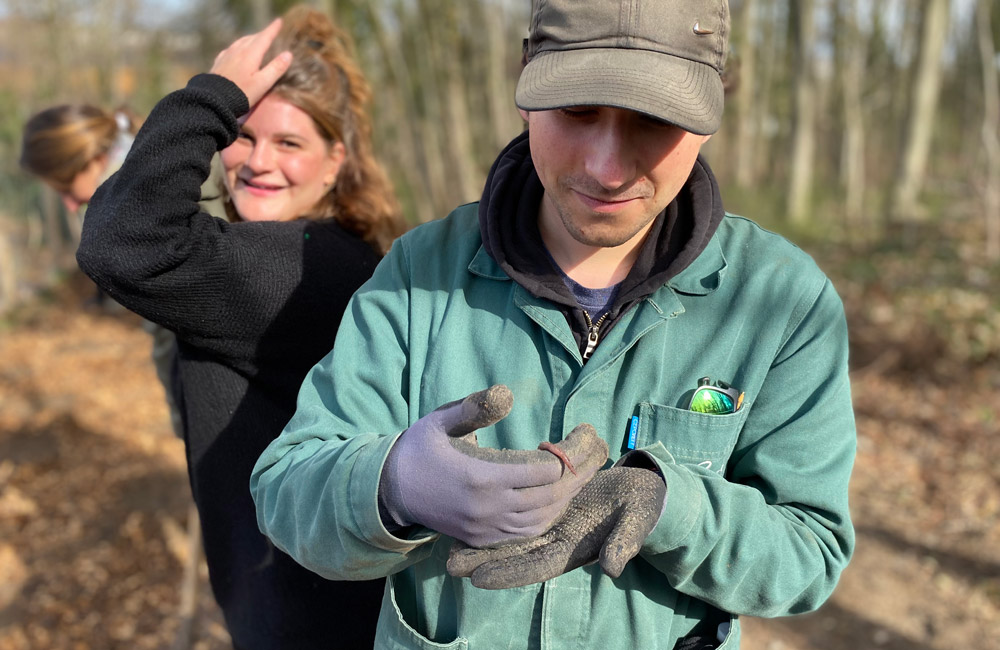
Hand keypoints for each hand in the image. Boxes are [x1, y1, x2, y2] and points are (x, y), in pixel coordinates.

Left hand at [210, 18, 291, 108]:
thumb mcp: (263, 83)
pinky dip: (239, 45)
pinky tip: (237, 50)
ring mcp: (227, 55)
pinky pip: (231, 48)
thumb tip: (288, 54)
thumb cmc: (242, 93)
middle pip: (252, 38)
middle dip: (262, 34)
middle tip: (270, 31)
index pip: (264, 37)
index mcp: (251, 54)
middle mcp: (238, 51)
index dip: (272, 29)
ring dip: (250, 38)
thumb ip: (276, 68)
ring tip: (256, 39)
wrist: (214, 100)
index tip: (279, 21)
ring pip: (241, 41)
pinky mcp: (219, 62)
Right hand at [378, 385, 608, 547]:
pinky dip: (550, 515)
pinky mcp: (484, 539)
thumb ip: (475, 407)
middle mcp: (488, 508)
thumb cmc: (420, 448)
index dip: (567, 453)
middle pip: (552, 496)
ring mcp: (487, 528)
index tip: (579, 434)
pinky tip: (560, 497)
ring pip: (544, 518)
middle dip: (580, 473)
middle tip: (597, 451)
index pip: (544, 472)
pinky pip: (528, 532)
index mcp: (481, 477)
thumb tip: (507, 393)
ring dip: (569, 496)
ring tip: (585, 472)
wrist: (393, 490)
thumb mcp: (442, 420)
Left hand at [446, 466, 665, 588]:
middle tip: (449, 564)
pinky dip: (496, 518)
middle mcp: (558, 541)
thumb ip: (624, 544)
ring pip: (511, 535)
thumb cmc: (642, 507)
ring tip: (449, 543)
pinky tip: (472, 516)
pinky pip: (517, 515)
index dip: (508, 572)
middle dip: (483, 560)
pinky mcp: (549, 507)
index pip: (536, 566)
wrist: (643, 488)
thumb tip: (612, 569)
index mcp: (575, 550)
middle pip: (515, 554)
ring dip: (483, 541)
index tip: (478, 579)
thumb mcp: (636, 523)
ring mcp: (551, 525)